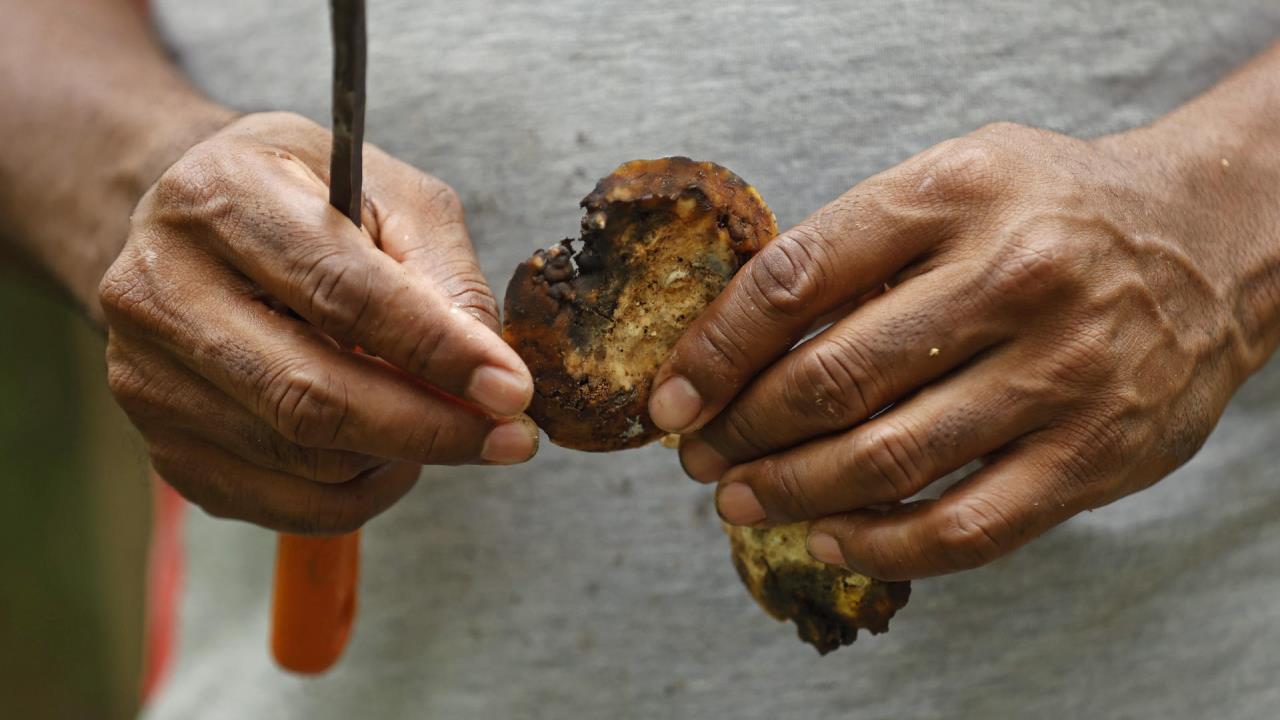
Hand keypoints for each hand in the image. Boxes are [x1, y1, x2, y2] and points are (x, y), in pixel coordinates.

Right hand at [99, 112, 536, 533]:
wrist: (196, 227)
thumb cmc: (308, 201)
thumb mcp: (388, 195)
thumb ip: (443, 274)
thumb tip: (492, 373)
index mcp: (222, 198)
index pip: (341, 293)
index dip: (436, 351)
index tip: (512, 391)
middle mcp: (159, 288)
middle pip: (310, 394)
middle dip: (429, 428)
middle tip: (509, 438)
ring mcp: (146, 375)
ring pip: (301, 459)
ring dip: (397, 457)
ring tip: (442, 424)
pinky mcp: (160, 443)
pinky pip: (279, 503)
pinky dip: (357, 494)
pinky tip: (387, 454)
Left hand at [651, 121, 1278, 579]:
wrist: (1209, 240)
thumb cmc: (1052, 211)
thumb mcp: (955, 181)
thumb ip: (856, 246)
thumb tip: (734, 337)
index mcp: (954, 194)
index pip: (796, 279)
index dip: (714, 350)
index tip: (669, 395)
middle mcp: (1012, 278)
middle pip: (832, 378)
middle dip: (741, 429)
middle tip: (698, 453)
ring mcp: (1060, 372)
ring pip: (888, 459)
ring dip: (790, 492)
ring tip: (738, 500)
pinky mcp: (1096, 454)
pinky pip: (965, 526)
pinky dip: (879, 544)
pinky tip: (826, 538)